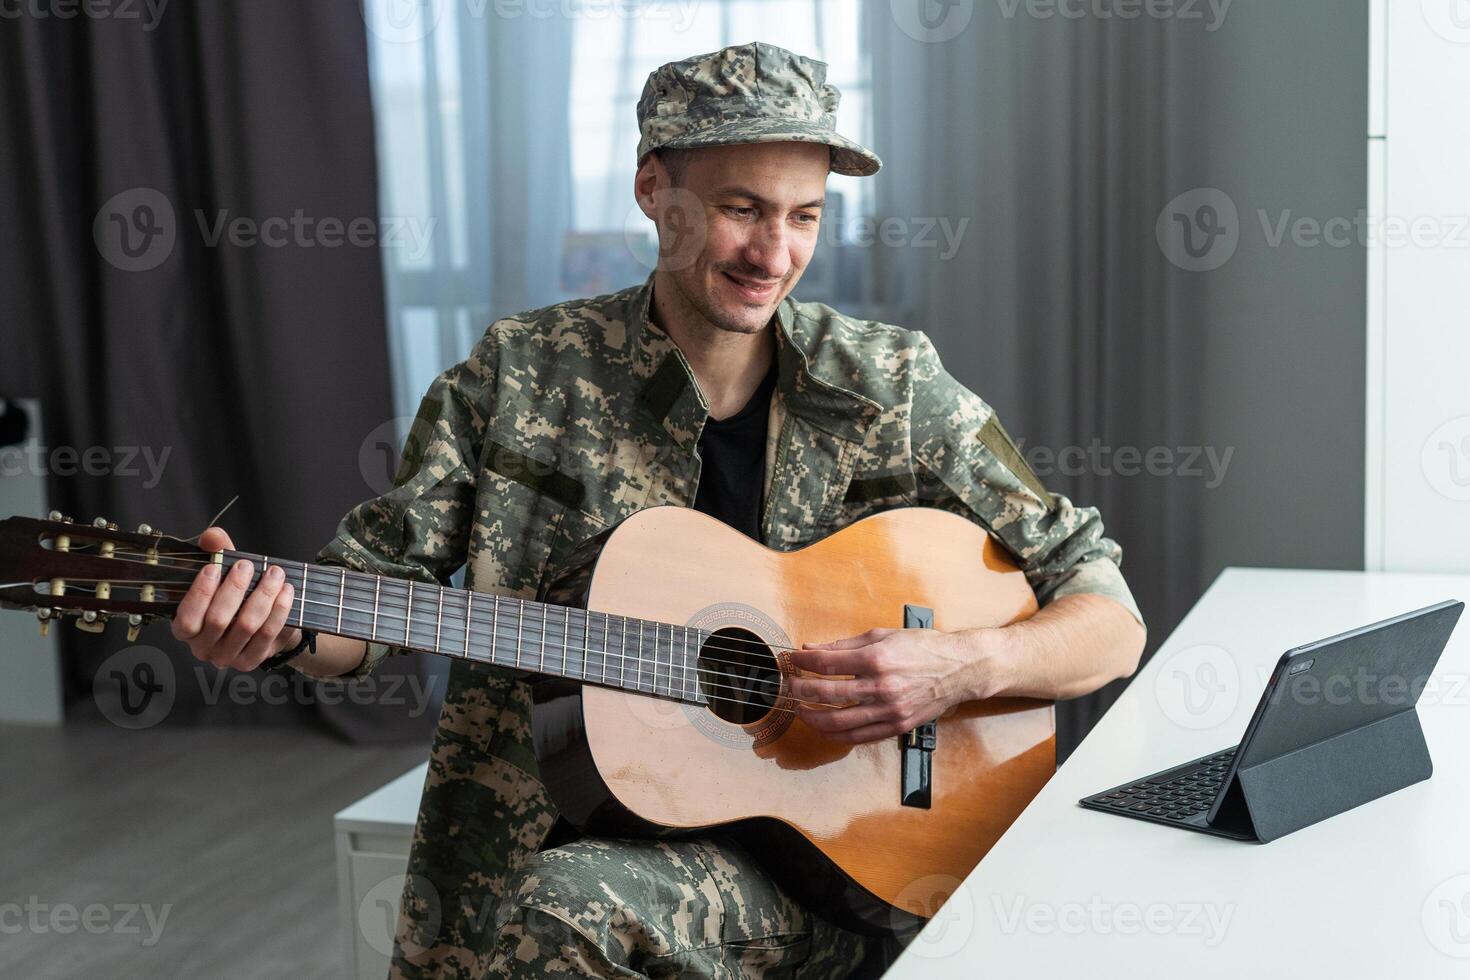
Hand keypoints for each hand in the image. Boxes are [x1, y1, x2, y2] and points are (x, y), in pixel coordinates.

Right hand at [171, 526, 298, 671]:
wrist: (262, 625)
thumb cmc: (235, 598)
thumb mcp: (222, 574)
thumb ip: (215, 553)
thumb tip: (213, 536)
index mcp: (186, 630)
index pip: (187, 618)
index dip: (200, 593)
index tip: (214, 567)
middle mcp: (203, 647)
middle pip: (218, 620)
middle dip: (235, 588)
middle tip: (247, 566)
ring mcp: (228, 657)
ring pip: (246, 626)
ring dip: (263, 595)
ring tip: (274, 575)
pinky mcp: (252, 660)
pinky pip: (268, 634)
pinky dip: (279, 610)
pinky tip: (286, 592)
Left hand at [786, 627, 1003, 743]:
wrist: (960, 669)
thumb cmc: (923, 647)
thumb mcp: (883, 635)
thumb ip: (844, 645)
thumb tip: (812, 648)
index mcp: (877, 659)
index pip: (826, 664)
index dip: (803, 663)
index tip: (791, 661)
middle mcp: (882, 687)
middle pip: (827, 695)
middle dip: (800, 691)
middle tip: (789, 688)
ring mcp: (889, 711)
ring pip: (838, 722)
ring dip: (813, 718)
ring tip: (800, 711)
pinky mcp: (896, 727)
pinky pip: (858, 738)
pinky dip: (836, 735)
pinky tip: (824, 728)